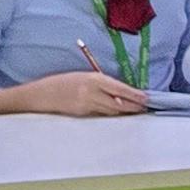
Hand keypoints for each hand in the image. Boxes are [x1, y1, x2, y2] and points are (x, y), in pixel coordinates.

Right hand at [10, 69, 151, 117]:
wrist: (41, 94)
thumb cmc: (64, 81)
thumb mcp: (86, 76)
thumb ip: (104, 83)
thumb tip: (123, 92)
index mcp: (94, 79)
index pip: (120, 89)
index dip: (135, 95)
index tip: (147, 98)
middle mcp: (92, 92)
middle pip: (119, 103)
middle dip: (134, 106)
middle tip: (145, 107)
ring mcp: (87, 105)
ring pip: (112, 110)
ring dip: (124, 111)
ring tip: (136, 110)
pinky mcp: (82, 114)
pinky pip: (101, 114)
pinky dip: (111, 113)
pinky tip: (118, 113)